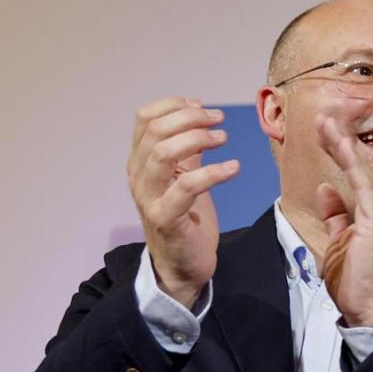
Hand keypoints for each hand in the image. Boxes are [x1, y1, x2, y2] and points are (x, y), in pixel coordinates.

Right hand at [127, 97, 239, 308]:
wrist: (182, 265)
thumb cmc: (186, 219)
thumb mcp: (185, 176)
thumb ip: (188, 150)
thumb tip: (199, 118)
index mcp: (140, 161)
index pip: (144, 118)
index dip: (173, 105)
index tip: (201, 106)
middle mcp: (139, 176)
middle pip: (156, 131)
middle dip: (191, 118)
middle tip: (219, 120)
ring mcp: (149, 197)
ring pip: (162, 153)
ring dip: (197, 139)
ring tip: (223, 139)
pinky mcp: (166, 218)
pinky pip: (186, 187)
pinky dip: (213, 172)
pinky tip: (233, 168)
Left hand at [316, 116, 372, 326]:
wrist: (368, 305)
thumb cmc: (355, 278)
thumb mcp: (339, 240)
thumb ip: (335, 214)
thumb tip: (326, 189)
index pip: (356, 173)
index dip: (340, 150)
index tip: (324, 131)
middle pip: (360, 165)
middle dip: (340, 139)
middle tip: (323, 116)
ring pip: (362, 167)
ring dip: (343, 142)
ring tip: (326, 121)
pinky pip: (363, 182)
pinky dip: (351, 160)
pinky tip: (339, 142)